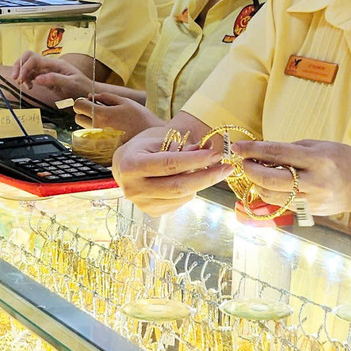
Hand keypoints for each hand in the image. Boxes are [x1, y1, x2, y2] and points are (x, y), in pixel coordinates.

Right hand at [10, 50, 93, 103]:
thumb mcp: (71, 84)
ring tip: (23, 85)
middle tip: (16, 79)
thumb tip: (37, 79)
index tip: (21, 80)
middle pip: (29, 57)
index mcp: (56, 64)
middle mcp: (50, 65)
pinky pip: (32, 74)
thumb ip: (55, 80)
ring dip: (22, 73)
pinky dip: (27, 79)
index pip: (34, 59)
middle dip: (19, 65)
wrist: (89, 92)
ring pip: (29, 65)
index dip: (25, 67)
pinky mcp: (46, 77)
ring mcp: (48, 70)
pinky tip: (30, 86)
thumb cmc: (82, 87)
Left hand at [75, 93, 161, 140]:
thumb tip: (91, 96)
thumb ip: (106, 97)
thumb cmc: (140, 117)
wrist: (151, 138)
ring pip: (84, 128)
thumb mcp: (125, 101)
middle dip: (85, 112)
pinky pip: (93, 138)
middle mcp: (97, 128)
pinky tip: (110, 130)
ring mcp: (100, 139)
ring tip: (106, 121)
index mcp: (102, 114)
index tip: (89, 101)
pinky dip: (97, 132)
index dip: (82, 101)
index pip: (78, 106)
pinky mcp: (104, 147)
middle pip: (78, 118)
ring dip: (90, 122)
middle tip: (98, 110)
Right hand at [112, 125, 229, 215]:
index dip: (196, 160)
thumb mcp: (158, 138)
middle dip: (207, 177)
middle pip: (179, 186)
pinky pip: (180, 203)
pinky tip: (189, 179)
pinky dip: (190, 190)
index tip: (216, 154)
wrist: (123, 164)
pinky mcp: (152, 212)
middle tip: (227, 168)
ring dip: (199, 183)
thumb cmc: (143, 147)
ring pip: (182, 197)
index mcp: (132, 165)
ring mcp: (142, 204)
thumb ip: (181, 145)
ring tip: (204, 168)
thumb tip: (207, 148)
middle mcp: (134, 188)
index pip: (170, 164)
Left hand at [234, 139, 350, 216]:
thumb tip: (261, 150)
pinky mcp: (309, 211)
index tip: (237, 148)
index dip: (253, 150)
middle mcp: (315, 182)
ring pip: (272, 195)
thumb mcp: (319, 145)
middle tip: (242, 162)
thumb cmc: (343, 160)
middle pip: (270, 180)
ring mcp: (312, 200)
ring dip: (257, 183)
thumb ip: (290, 149)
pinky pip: (281, 203)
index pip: (278, 153)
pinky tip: (268, 183)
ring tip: (255, 172)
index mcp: (318, 159)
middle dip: (250, 170)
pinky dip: (269, 193)